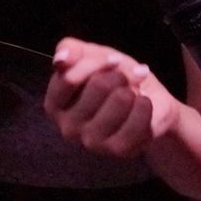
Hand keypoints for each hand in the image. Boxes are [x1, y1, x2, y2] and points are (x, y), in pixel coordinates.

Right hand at [44, 37, 179, 157]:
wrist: (146, 102)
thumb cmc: (112, 77)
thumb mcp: (90, 55)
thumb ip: (69, 50)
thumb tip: (60, 58)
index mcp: (54, 104)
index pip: (68, 78)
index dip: (95, 63)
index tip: (113, 60)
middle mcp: (68, 128)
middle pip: (98, 85)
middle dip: (118, 74)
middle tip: (125, 78)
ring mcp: (92, 142)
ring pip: (121, 99)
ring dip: (132, 88)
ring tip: (132, 92)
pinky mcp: (118, 150)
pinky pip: (138, 120)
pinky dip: (145, 105)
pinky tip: (143, 102)